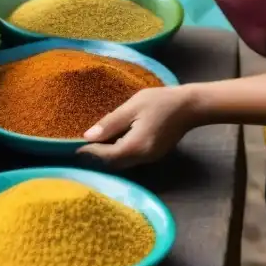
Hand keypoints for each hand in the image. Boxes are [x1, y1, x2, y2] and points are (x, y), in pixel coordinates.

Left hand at [76, 86, 201, 167]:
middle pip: (114, 163)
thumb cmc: (160, 102)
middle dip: (97, 155)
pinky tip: (112, 140)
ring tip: (94, 142)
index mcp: (136, 146)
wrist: (190, 106)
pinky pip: (131, 158)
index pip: (106, 155)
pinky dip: (118, 152)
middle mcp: (143, 157)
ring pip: (122, 162)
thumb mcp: (131, 107)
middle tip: (82, 145)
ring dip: (108, 155)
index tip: (74, 147)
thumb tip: (88, 136)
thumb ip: (110, 123)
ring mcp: (150, 158)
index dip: (90, 151)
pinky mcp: (154, 154)